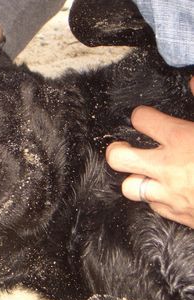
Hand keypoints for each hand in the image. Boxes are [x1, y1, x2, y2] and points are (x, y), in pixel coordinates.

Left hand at [106, 77, 193, 228]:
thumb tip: (193, 80)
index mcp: (182, 140)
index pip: (142, 120)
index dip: (141, 115)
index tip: (144, 117)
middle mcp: (168, 167)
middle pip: (118, 158)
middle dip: (117, 150)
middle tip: (124, 146)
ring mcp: (170, 194)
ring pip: (129, 187)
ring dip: (135, 178)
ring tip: (143, 171)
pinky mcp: (177, 214)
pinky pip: (152, 206)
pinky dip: (155, 197)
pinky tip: (165, 190)